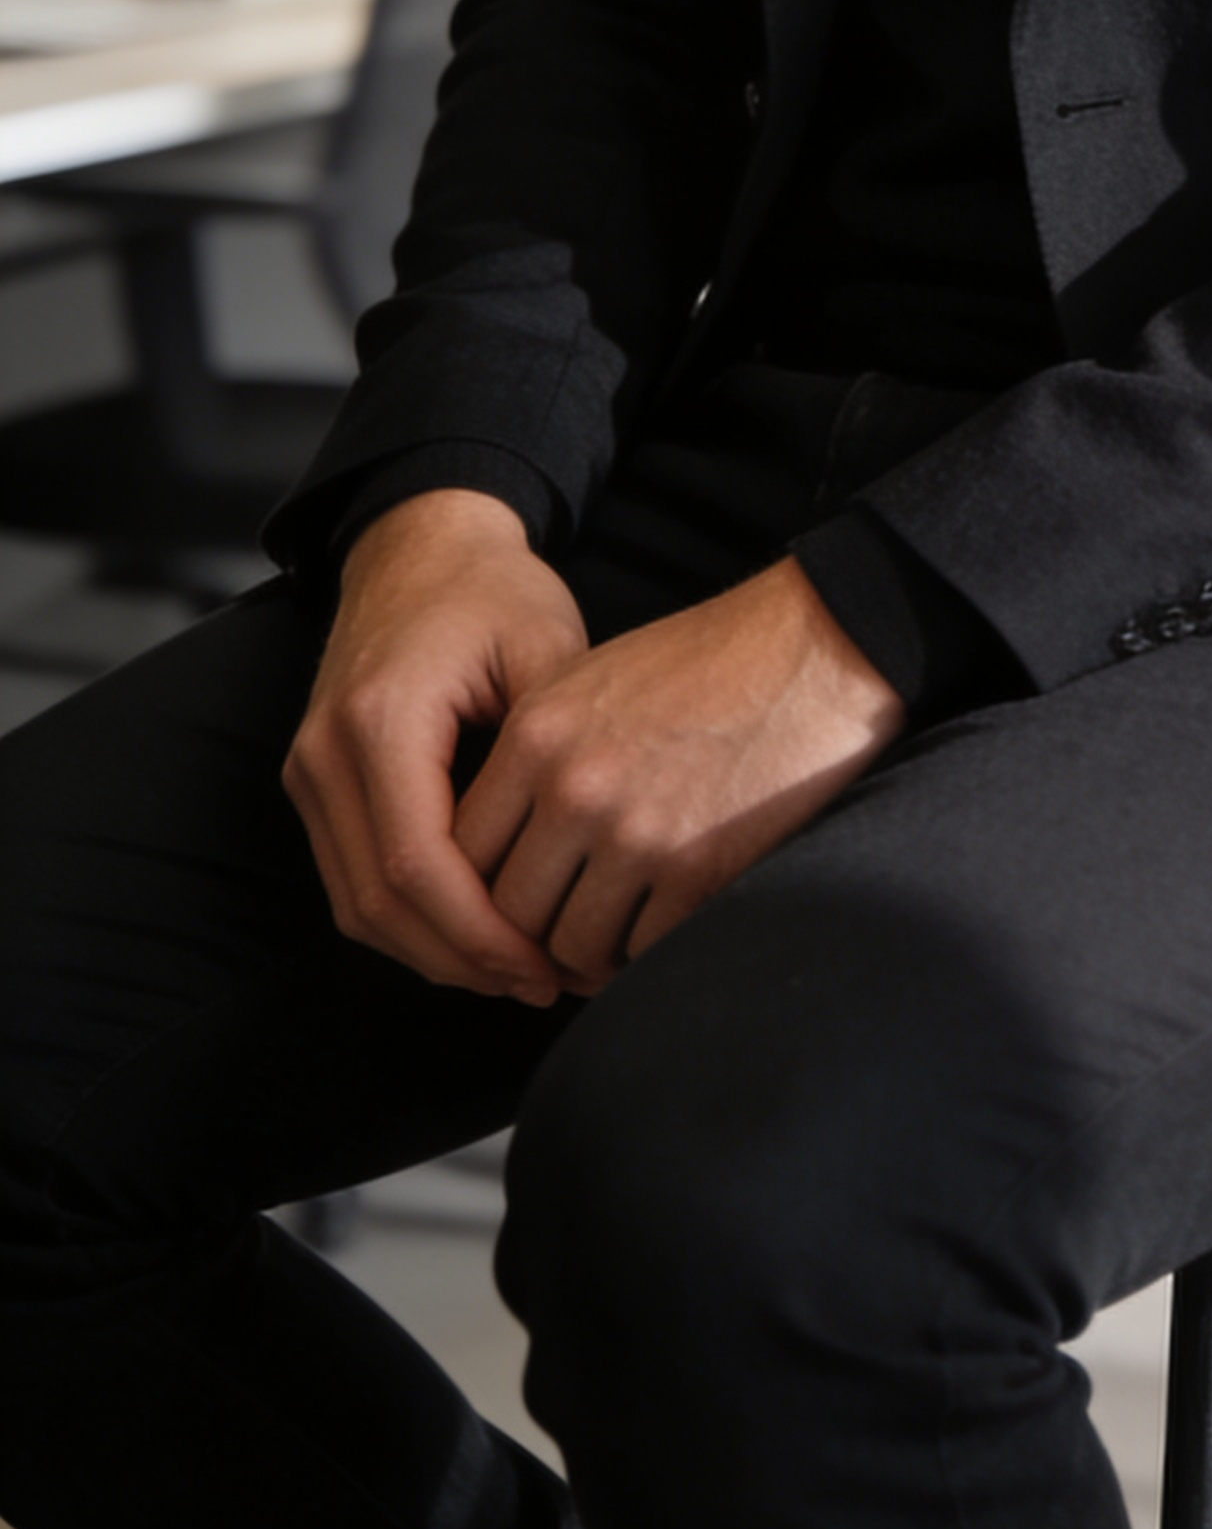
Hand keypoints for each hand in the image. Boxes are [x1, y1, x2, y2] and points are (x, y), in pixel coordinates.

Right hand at [284, 487, 588, 1004]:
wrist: (420, 544)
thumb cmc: (494, 590)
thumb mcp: (546, 646)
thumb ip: (553, 749)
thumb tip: (584, 856)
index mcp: (381, 718)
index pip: (416, 864)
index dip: (479, 932)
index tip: (543, 965)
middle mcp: (327, 752)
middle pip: (378, 903)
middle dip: (460, 960)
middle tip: (538, 985)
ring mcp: (310, 770)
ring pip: (356, 906)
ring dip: (431, 953)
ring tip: (513, 973)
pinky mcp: (315, 783)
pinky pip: (350, 881)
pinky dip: (406, 923)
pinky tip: (471, 936)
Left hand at [450, 558, 904, 994]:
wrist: (814, 647)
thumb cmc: (710, 662)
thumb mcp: (596, 682)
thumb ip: (539, 757)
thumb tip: (509, 848)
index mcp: (536, 732)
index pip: (462, 849)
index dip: (479, 891)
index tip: (509, 904)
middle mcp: (573, 785)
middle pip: (509, 911)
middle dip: (529, 938)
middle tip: (555, 943)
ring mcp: (635, 831)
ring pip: (571, 946)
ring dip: (589, 957)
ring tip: (613, 941)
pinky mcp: (698, 868)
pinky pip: (643, 950)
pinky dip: (647, 955)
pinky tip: (662, 930)